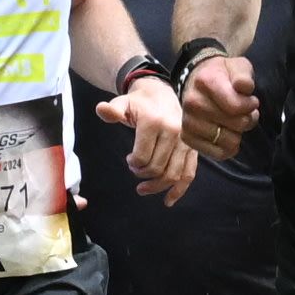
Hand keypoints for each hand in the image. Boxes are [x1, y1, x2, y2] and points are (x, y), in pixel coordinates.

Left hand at [107, 69, 197, 205]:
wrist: (161, 93)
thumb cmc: (139, 102)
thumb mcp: (123, 102)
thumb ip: (112, 110)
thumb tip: (102, 110)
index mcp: (155, 122)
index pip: (143, 157)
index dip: (133, 163)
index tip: (128, 159)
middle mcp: (174, 132)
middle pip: (157, 168)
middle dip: (143, 174)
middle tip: (135, 170)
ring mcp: (186, 142)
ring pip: (173, 175)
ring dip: (157, 186)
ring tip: (143, 189)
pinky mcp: (193, 149)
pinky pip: (189, 174)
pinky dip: (179, 190)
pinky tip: (168, 201)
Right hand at [180, 52, 261, 155]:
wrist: (197, 80)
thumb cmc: (222, 75)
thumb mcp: (238, 66)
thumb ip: (244, 75)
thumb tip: (244, 87)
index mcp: (206, 81)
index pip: (236, 106)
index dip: (250, 105)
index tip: (251, 100)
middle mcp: (193, 102)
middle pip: (237, 124)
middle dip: (247, 119)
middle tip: (243, 111)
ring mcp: (188, 121)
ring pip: (229, 141)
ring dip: (238, 133)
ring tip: (234, 121)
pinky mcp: (188, 137)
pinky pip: (219, 153)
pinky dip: (228, 147)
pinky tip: (227, 133)